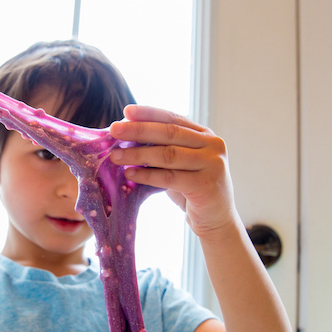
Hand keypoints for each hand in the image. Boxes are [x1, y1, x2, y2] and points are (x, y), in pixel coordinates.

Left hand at [109, 105, 239, 238]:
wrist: (217, 220)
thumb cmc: (193, 190)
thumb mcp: (180, 165)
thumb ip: (164, 150)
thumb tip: (128, 136)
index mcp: (206, 135)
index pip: (174, 118)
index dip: (149, 114)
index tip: (126, 112)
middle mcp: (213, 145)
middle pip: (170, 133)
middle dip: (139, 130)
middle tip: (114, 130)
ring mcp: (212, 164)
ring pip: (168, 155)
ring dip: (138, 154)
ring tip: (115, 156)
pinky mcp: (206, 185)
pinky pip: (169, 177)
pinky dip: (147, 175)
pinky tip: (130, 173)